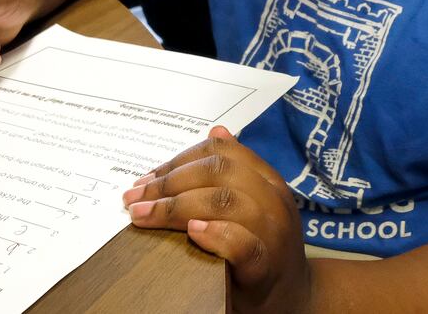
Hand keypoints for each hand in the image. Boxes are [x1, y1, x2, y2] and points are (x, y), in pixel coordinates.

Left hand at [124, 126, 309, 313]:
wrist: (293, 296)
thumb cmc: (263, 248)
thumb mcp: (253, 204)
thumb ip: (232, 174)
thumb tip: (215, 131)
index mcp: (267, 180)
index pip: (222, 152)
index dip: (179, 160)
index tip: (145, 179)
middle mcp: (274, 200)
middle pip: (220, 171)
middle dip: (169, 182)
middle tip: (134, 199)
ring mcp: (274, 232)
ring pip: (226, 201)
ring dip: (177, 206)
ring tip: (144, 216)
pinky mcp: (267, 267)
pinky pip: (243, 244)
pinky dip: (215, 234)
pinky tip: (191, 232)